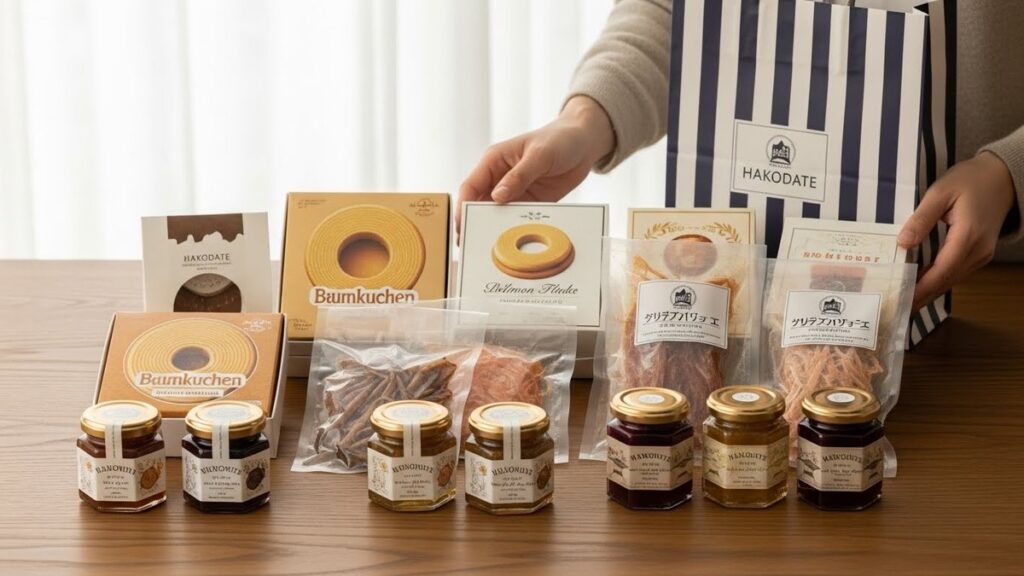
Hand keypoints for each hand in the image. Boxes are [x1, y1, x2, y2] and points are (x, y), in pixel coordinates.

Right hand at [456, 96, 614, 234]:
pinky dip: (517, 229)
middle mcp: (499, 178)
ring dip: (496, 229)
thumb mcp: (540, 155)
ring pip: (498, 214)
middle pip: (480, 204)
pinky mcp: (531, 202)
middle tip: (472, 247)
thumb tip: (497, 197)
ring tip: (492, 249)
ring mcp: (515, 192)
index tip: (462, 227)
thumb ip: (519, 176)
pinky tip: (516, 242)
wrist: (584, 143)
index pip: (470, 187)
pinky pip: (519, 218)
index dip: (463, 207)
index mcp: (494, 161)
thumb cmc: (559, 139)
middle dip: (475, 223)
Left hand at [898, 151, 1015, 309]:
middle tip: (896, 308)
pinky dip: (938, 281)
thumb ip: (921, 219)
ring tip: (903, 301)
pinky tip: (920, 285)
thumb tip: (903, 243)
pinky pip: (956, 272)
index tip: (901, 299)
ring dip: (929, 292)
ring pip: (952, 280)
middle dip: (921, 297)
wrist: (1001, 176)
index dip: (920, 288)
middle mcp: (978, 251)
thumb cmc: (970, 181)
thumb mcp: (940, 192)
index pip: (941, 271)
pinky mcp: (979, 253)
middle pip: (946, 281)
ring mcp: (981, 254)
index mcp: (967, 236)